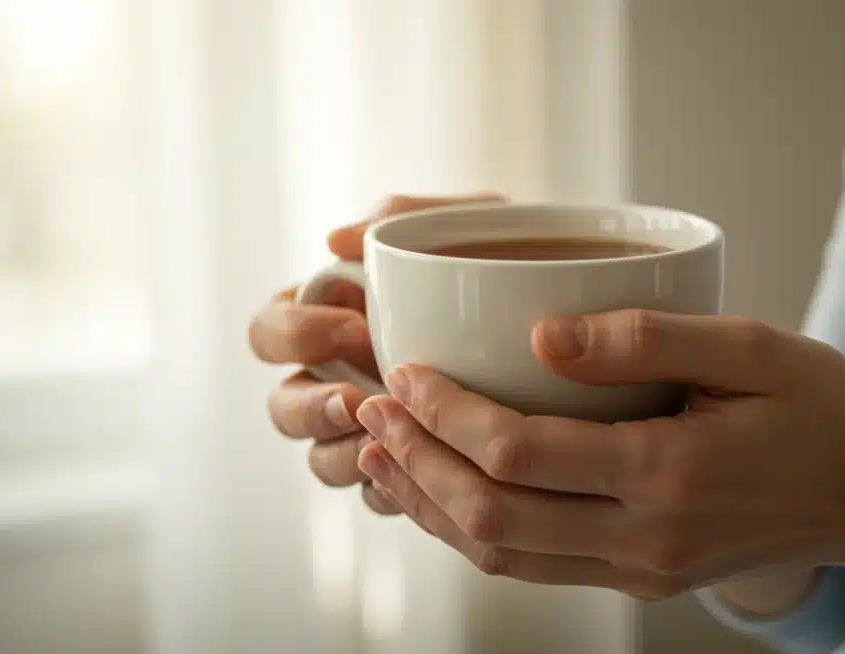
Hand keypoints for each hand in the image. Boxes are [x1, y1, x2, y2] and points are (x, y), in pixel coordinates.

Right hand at [248, 193, 504, 514]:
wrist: (575, 325)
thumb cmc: (506, 265)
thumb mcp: (465, 225)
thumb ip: (401, 218)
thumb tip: (335, 239)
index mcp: (327, 318)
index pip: (269, 332)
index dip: (296, 335)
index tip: (355, 326)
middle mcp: (335, 379)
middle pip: (282, 407)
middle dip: (310, 408)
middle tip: (357, 401)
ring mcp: (367, 429)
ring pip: (321, 461)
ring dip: (345, 456)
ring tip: (390, 443)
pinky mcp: (407, 469)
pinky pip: (379, 495)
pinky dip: (395, 490)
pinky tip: (430, 478)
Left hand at [352, 310, 844, 596]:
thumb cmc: (818, 407)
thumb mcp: (751, 348)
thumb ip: (645, 338)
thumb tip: (540, 331)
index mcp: (669, 474)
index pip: (520, 454)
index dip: (446, 414)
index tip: (403, 372)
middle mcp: (646, 538)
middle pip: (492, 517)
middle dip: (417, 462)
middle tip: (369, 409)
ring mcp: (641, 570)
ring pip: (503, 555)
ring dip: (432, 503)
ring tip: (381, 451)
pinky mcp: (640, 578)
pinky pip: (534, 565)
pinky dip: (474, 530)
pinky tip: (442, 490)